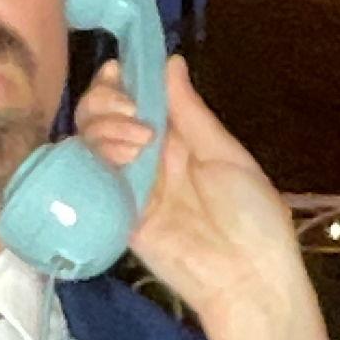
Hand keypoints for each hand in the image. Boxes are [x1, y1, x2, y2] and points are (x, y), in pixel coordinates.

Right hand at [75, 57, 305, 329]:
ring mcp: (128, 186)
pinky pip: (88, 180)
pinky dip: (92, 160)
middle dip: (106, 101)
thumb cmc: (251, 215)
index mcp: (178, 139)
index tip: (120, 70)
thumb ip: (191, 112)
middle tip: (131, 112)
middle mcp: (147, 158)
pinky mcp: (115, 215)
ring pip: (89, 142)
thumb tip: (171, 61)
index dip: (120, 80)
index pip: (135, 98)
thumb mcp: (226, 155)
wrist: (247, 277)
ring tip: (136, 143)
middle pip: (102, 116)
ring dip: (103, 127)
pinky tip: (117, 158)